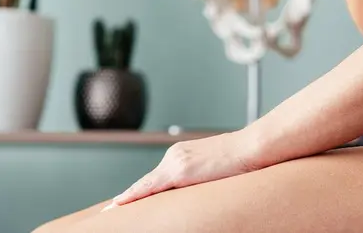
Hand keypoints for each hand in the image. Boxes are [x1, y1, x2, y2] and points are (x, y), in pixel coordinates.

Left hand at [102, 131, 259, 210]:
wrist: (253, 147)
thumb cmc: (244, 160)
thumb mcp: (218, 168)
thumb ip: (203, 177)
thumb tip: (202, 190)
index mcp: (182, 154)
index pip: (155, 177)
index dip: (138, 191)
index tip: (121, 201)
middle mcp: (174, 155)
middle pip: (147, 182)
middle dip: (129, 198)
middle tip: (109, 213)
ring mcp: (175, 162)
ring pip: (145, 185)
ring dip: (128, 200)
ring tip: (110, 214)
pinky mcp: (179, 171)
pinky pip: (149, 187)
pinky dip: (133, 196)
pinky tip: (120, 205)